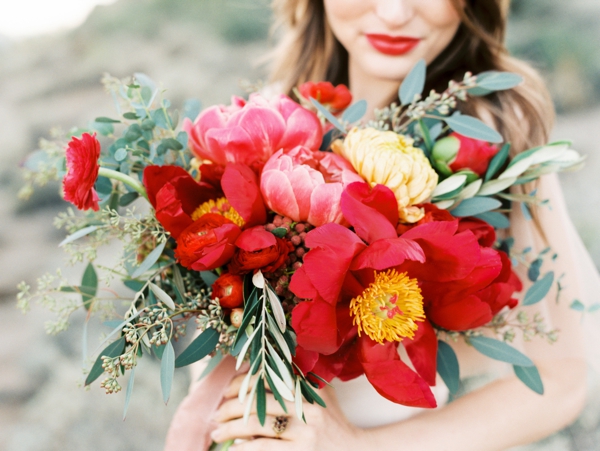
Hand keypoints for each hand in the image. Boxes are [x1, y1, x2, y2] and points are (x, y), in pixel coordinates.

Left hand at [211, 374, 367, 450]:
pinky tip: (232, 449)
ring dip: (230, 429)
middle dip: (230, 408)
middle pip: (258, 401)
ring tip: (217, 433)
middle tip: (215, 415)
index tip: (225, 392)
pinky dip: (244, 448)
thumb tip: (266, 363)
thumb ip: (301, 378)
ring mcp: (305, 434)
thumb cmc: (333, 421)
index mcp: (309, 390)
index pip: (267, 379)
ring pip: (257, 425)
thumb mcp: (322, 395)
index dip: (241, 384)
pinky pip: (264, 449)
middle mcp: (308, 409)